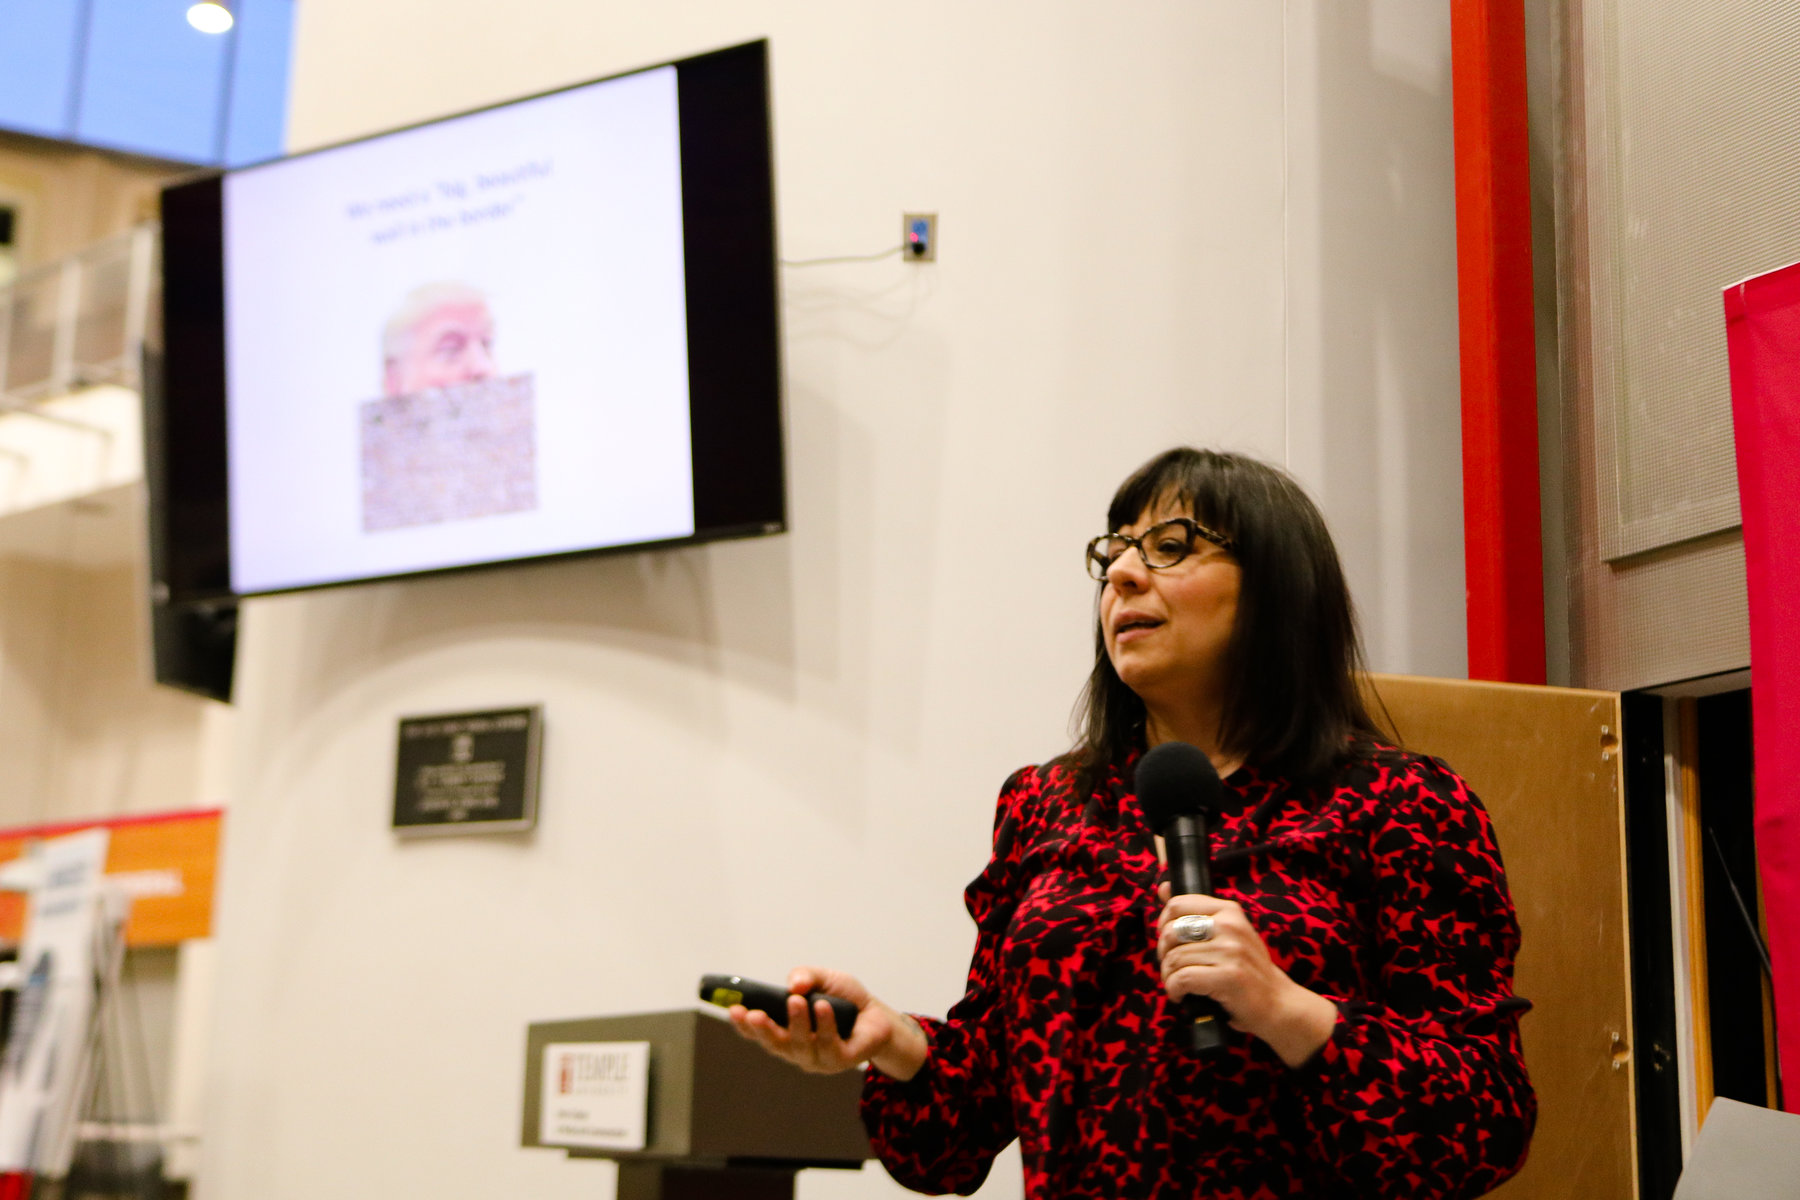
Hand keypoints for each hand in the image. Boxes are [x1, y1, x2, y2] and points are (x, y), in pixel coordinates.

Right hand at [725, 965, 928, 1080]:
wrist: (877, 1014)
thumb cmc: (843, 999)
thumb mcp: (823, 978)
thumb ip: (805, 976)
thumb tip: (792, 985)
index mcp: (785, 1032)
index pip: (758, 1033)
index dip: (744, 1024)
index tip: (733, 1009)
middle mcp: (797, 1049)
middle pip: (775, 1045)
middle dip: (762, 1030)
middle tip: (754, 1014)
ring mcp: (818, 1059)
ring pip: (801, 1046)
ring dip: (797, 1023)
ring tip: (797, 1001)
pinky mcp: (841, 1061)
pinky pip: (830, 1046)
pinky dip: (825, 1026)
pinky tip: (823, 1007)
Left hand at [1156, 884, 1337, 1067]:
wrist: (1278, 1002)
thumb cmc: (1248, 969)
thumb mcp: (1227, 934)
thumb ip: (1196, 912)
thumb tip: (1163, 888)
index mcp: (1229, 911)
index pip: (1177, 904)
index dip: (1163, 925)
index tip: (1169, 943)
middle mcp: (1230, 926)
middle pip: (1171, 932)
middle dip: (1164, 954)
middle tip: (1173, 969)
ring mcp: (1231, 951)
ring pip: (1174, 958)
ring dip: (1168, 977)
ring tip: (1178, 986)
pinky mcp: (1229, 977)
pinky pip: (1183, 979)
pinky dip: (1174, 990)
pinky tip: (1181, 995)